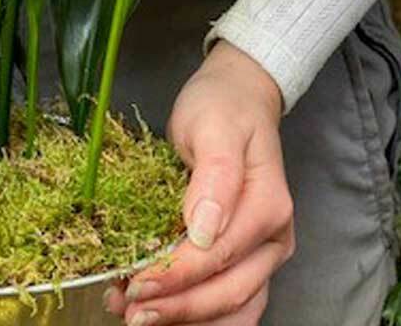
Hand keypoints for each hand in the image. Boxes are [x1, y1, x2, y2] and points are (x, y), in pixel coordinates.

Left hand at [105, 42, 293, 325]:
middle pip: (227, 292)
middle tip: (129, 311)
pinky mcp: (244, 256)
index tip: (137, 283)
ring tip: (135, 317)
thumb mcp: (213, 126)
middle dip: (177, 308)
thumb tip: (204, 231)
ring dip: (185, 319)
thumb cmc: (223, 108)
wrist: (237, 97)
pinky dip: (194, 311)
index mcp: (267, 207)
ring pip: (231, 306)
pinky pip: (226, 298)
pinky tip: (158, 308)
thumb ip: (215, 176)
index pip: (218, 256)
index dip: (176, 276)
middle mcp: (271, 239)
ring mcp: (261, 252)